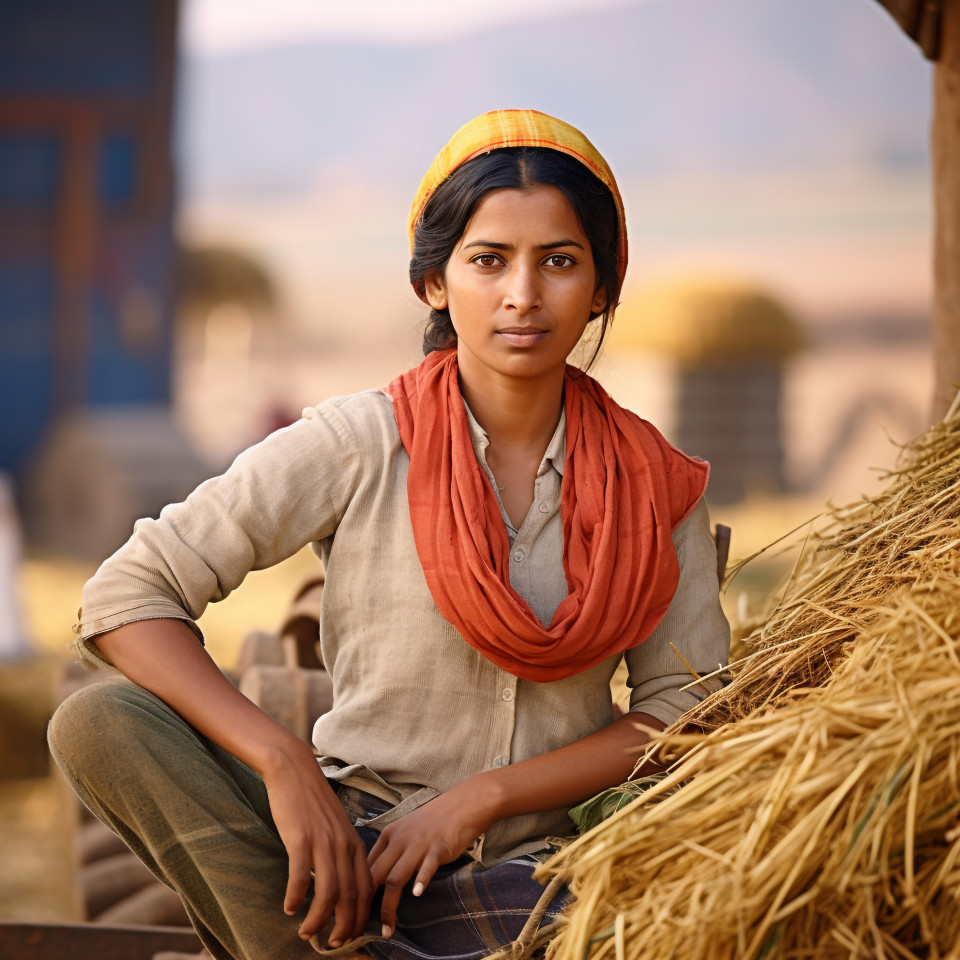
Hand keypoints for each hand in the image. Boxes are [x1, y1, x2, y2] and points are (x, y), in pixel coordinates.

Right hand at [261, 745, 373, 946]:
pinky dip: (295, 898)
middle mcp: (343, 845)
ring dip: (317, 920)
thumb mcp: (336, 826)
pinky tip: (289, 908)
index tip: (349, 935)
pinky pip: (300, 877)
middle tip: (331, 944)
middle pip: (351, 897)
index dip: (359, 917)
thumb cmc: (313, 801)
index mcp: (354, 844)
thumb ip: (341, 850)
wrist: (294, 770)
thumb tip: (340, 882)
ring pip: (327, 894)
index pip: (366, 890)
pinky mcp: (301, 839)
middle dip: (343, 927)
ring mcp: (323, 842)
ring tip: (306, 933)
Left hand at [367, 781, 497, 937]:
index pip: (366, 867)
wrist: (464, 803)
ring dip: (390, 906)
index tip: (359, 912)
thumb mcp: (407, 829)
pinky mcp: (439, 848)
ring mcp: (419, 844)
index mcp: (389, 835)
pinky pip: (427, 866)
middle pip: (376, 876)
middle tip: (364, 929)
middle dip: (368, 905)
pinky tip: (417, 893)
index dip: (359, 892)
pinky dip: (421, 879)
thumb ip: (393, 850)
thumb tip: (378, 875)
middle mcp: (400, 839)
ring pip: (396, 877)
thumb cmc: (435, 819)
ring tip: (388, 928)